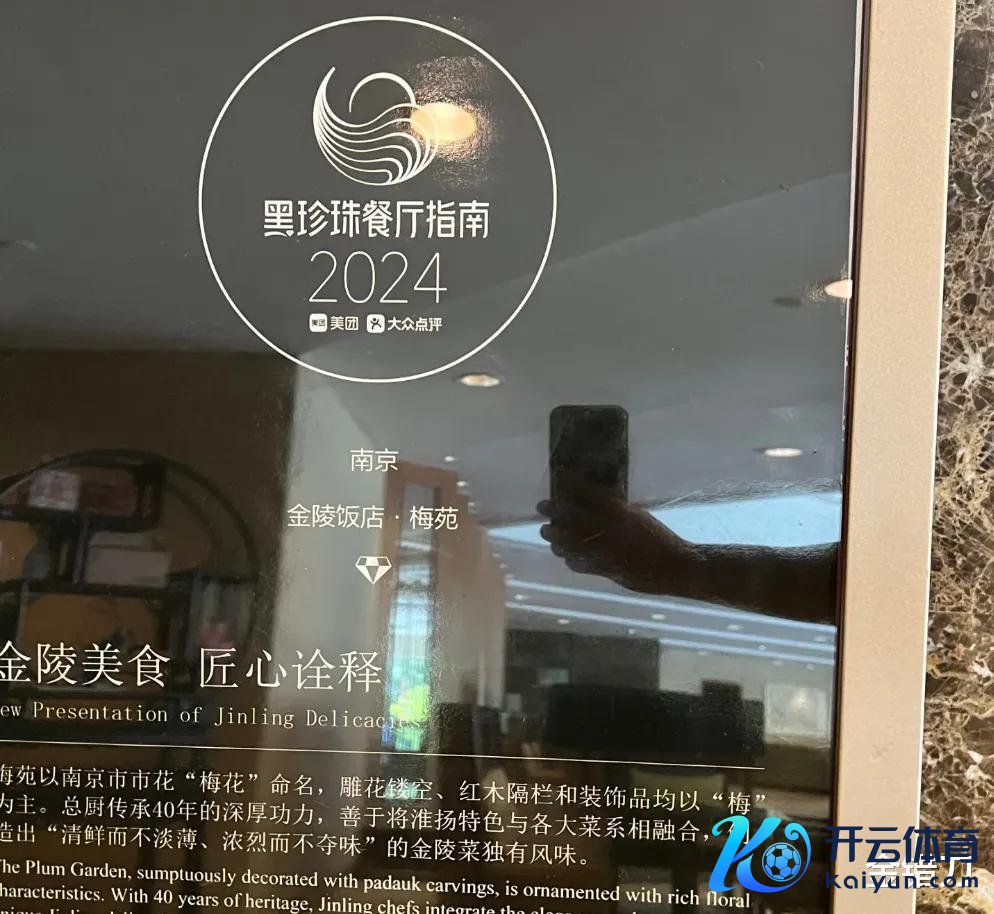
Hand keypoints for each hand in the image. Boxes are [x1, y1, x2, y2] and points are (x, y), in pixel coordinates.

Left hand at [537, 494, 695, 595]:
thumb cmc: (660, 538)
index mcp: (621, 512)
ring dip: (555, 537)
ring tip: (548, 533)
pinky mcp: (606, 570)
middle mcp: (611, 530)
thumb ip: (616, 511)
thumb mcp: (638, 516)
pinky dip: (569, 559)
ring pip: (569, 542)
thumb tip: (592, 505)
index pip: (588, 494)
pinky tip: (567, 556)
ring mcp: (607, 550)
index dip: (569, 485)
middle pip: (571, 516)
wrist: (677, 566)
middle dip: (553, 510)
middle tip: (542, 507)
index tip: (559, 478)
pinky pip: (579, 563)